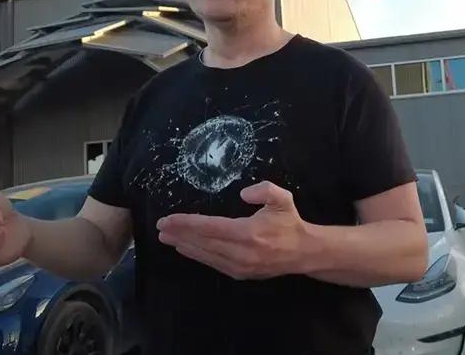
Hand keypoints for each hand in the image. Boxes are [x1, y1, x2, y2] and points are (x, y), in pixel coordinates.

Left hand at [157, 181, 310, 279]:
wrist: (304, 253)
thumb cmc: (289, 223)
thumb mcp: (282, 199)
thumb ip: (265, 191)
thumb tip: (243, 194)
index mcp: (248, 233)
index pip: (209, 227)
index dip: (186, 223)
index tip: (167, 219)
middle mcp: (240, 252)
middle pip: (202, 243)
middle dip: (179, 235)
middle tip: (160, 228)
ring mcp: (239, 266)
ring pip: (205, 255)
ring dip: (184, 246)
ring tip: (167, 238)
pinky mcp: (239, 274)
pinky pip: (213, 263)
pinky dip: (197, 256)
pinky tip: (187, 249)